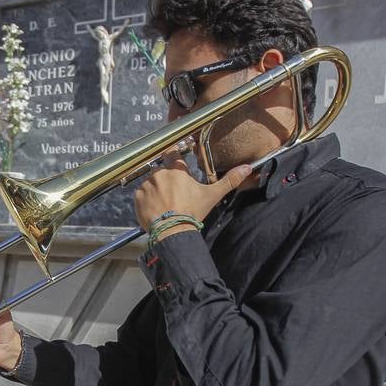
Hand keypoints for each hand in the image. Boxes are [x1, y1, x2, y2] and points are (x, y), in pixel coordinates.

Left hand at [133, 158, 254, 234]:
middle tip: (175, 195)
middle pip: (162, 171)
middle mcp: (159, 173)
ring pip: (151, 183)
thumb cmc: (193, 212)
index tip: (177, 165)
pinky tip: (156, 209)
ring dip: (156, 190)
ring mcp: (146, 185)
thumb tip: (247, 168)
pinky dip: (147, 200)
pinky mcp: (137, 197)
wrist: (173, 232)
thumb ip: (229, 180)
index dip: (174, 158)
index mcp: (176, 170)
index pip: (172, 153)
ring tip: (166, 204)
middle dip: (167, 180)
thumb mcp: (212, 195)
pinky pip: (141, 195)